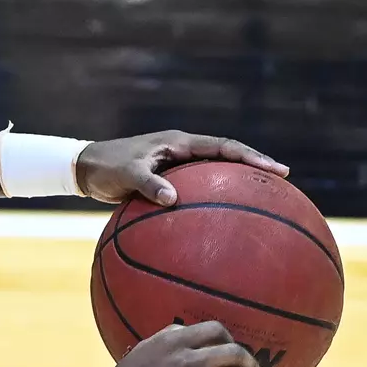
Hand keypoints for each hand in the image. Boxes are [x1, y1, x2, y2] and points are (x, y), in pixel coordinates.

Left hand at [76, 130, 287, 205]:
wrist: (84, 168)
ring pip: (215, 173)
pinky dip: (212, 201)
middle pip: (228, 157)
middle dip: (255, 167)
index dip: (252, 157)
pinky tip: (221, 223)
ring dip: (236, 184)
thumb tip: (172, 199)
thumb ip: (147, 184)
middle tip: (282, 183)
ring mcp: (177, 165)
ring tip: (263, 202)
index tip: (277, 170)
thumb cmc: (104, 167)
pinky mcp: (168, 179)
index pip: (224, 146)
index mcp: (178, 143)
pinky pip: (198, 190)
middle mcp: (182, 150)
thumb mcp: (125, 174)